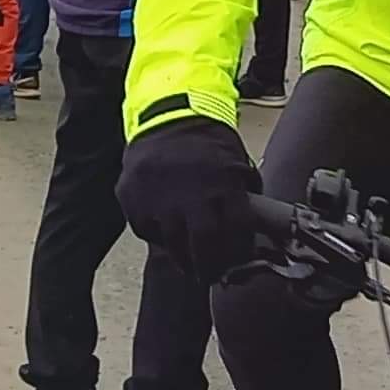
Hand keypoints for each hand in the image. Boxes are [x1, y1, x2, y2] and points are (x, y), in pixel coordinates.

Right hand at [118, 114, 264, 278]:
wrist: (168, 114)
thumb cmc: (207, 141)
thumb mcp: (237, 162)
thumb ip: (243, 195)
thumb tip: (257, 229)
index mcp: (224, 183)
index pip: (235, 233)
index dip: (237, 253)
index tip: (234, 263)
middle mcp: (191, 192)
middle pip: (204, 247)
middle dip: (209, 267)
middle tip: (209, 276)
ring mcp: (158, 196)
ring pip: (172, 244)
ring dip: (182, 257)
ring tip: (189, 262)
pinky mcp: (133, 196)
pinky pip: (146, 229)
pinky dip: (156, 235)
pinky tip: (165, 231)